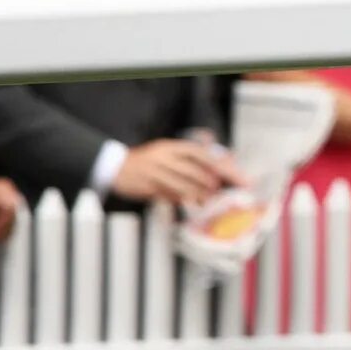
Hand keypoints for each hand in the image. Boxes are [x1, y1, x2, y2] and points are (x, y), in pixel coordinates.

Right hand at [113, 138, 241, 206]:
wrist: (116, 167)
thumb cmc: (149, 160)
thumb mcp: (168, 151)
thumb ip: (190, 158)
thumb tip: (220, 166)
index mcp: (172, 146)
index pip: (201, 153)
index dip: (219, 164)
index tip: (234, 174)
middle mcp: (164, 157)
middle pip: (195, 170)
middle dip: (212, 182)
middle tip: (222, 191)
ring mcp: (155, 172)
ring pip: (184, 185)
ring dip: (200, 194)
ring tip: (210, 199)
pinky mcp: (148, 187)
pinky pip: (171, 195)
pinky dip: (184, 199)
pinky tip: (193, 203)